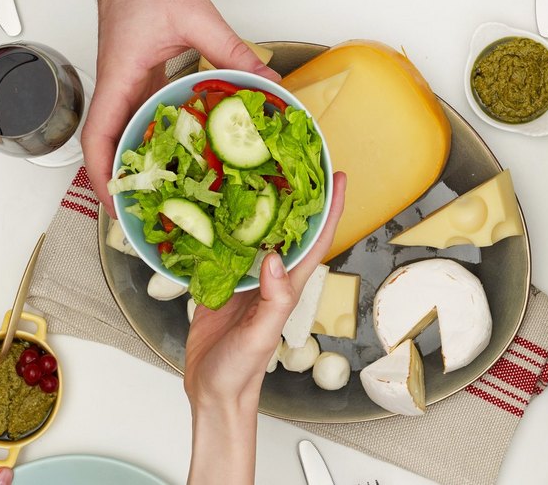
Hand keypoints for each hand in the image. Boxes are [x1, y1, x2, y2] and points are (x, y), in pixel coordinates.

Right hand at [84, 0, 278, 217]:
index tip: (118, 202)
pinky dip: (157, 140)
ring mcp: (127, 84)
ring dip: (141, 165)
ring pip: (125, 134)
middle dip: (124, 182)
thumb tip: (267, 80)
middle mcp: (118, 85)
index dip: (103, 175)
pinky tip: (184, 153)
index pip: (98, 136)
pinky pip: (143, 117)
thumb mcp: (196, 18)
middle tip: (147, 212)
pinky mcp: (140, 78)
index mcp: (119, 76)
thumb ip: (232, 51)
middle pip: (109, 145)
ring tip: (167, 195)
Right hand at [183, 173, 346, 484]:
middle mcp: (270, 276)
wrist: (212, 391)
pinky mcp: (220, 283)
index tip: (338, 175)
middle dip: (293, 192)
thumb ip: (273, 300)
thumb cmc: (241, 372)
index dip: (330, 207)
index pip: (316, 239)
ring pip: (254, 231)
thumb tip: (276, 259)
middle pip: (287, 226)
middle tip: (289, 155)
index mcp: (287, 285)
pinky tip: (209, 206)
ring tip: (250, 168)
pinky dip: (219, 225)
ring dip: (255, 203)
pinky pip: (221, 247)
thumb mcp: (260, 335)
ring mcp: (245, 279)